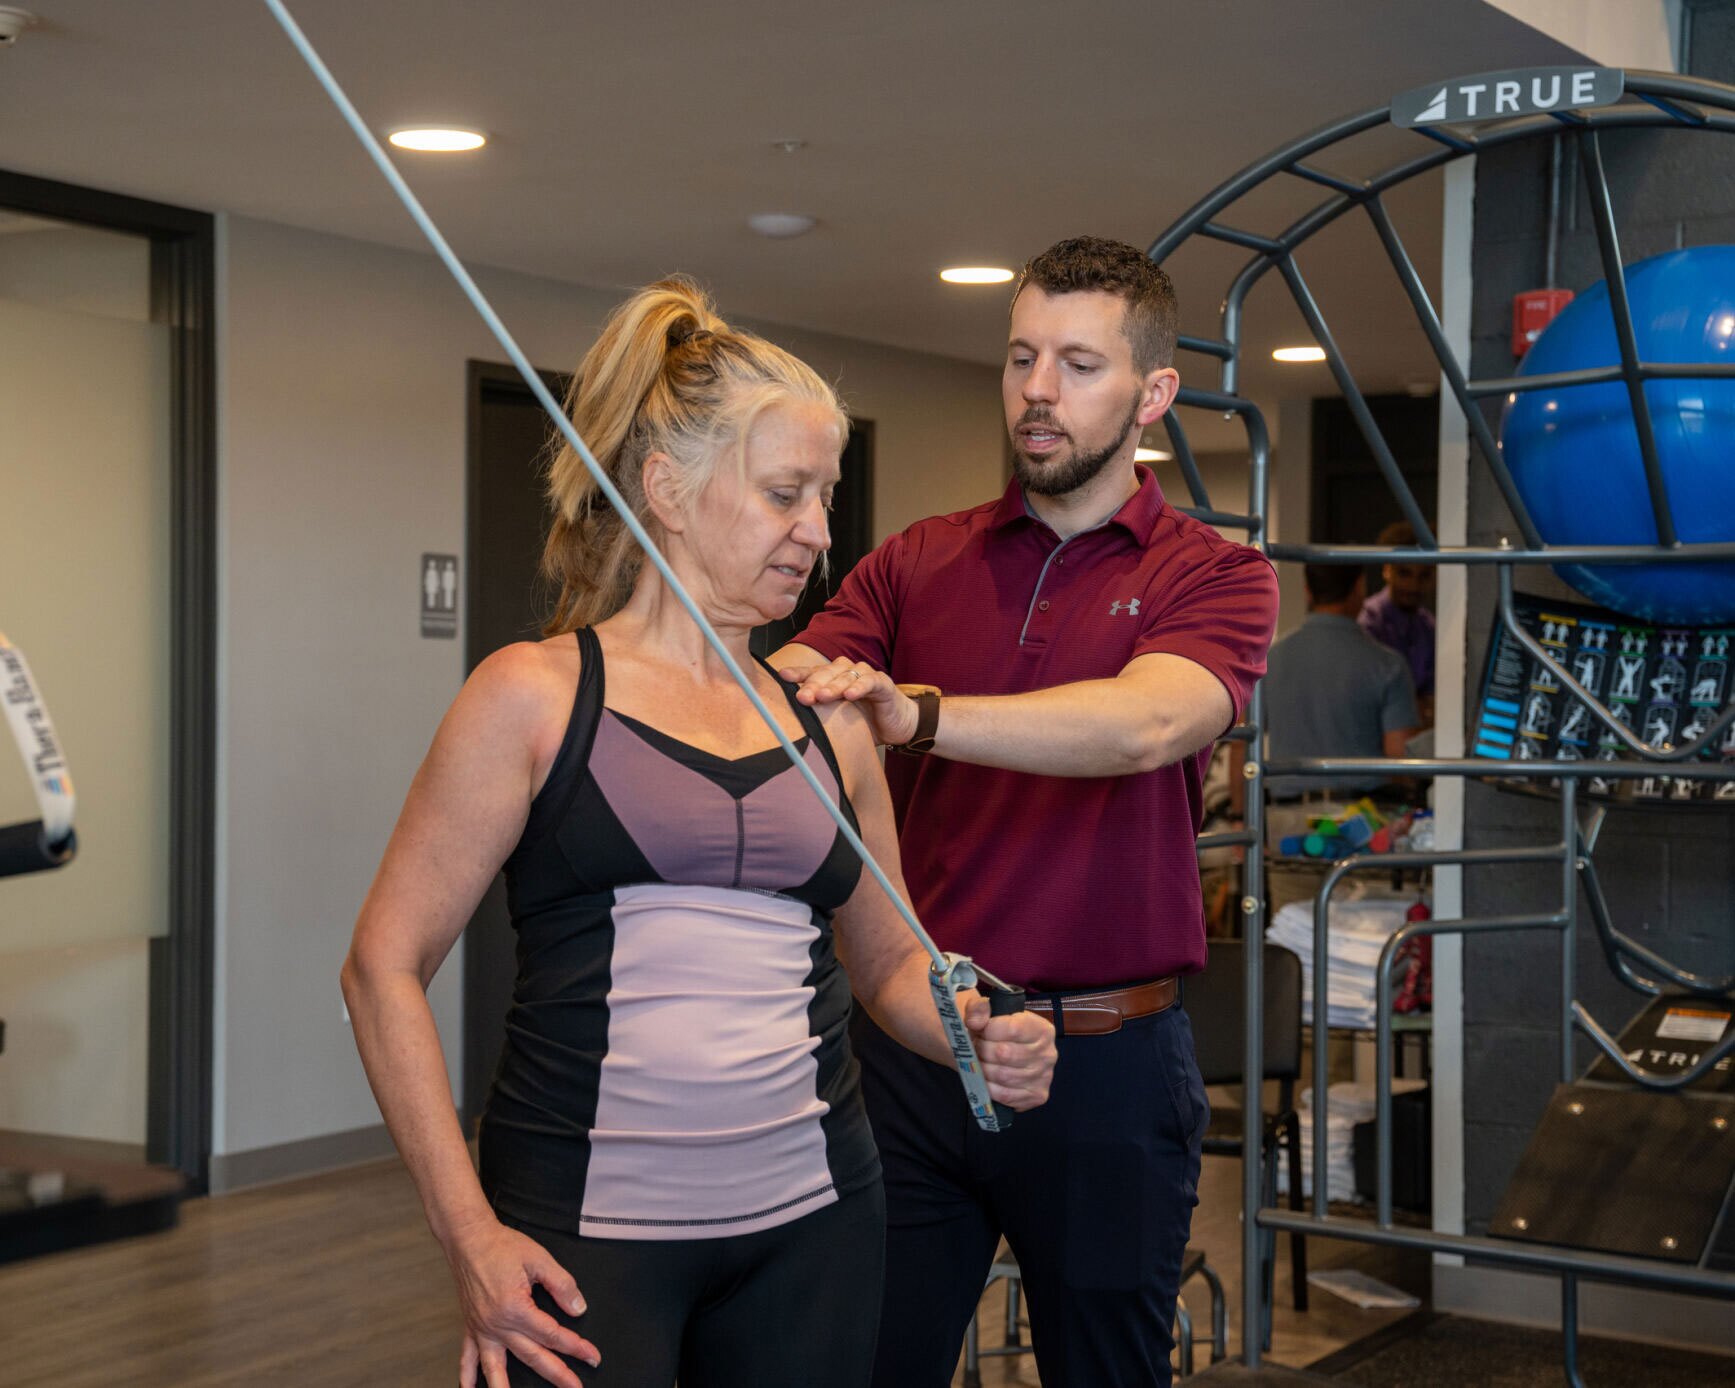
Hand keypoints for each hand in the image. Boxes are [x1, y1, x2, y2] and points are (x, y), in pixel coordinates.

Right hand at [448, 1217, 600, 1387]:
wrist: (469, 1239)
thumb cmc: (501, 1246)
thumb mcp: (539, 1259)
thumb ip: (562, 1285)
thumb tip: (578, 1309)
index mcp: (516, 1308)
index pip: (552, 1334)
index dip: (575, 1346)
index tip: (591, 1356)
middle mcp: (497, 1324)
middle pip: (532, 1356)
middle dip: (557, 1374)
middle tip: (575, 1387)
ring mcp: (482, 1328)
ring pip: (496, 1368)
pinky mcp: (471, 1326)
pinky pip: (467, 1357)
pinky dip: (467, 1375)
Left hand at [777, 657, 919, 747]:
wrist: (897, 725)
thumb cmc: (864, 722)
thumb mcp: (837, 722)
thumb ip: (818, 720)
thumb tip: (790, 731)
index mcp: (832, 679)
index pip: (812, 673)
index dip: (798, 674)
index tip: (782, 677)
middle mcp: (846, 672)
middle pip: (826, 673)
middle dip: (813, 684)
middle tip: (803, 697)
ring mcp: (865, 676)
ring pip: (846, 675)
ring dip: (833, 686)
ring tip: (823, 696)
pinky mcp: (882, 683)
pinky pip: (870, 682)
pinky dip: (860, 687)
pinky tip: (851, 695)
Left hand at [964, 995, 1056, 1110]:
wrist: (1008, 1053)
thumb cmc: (999, 1032)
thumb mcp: (990, 1012)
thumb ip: (979, 1008)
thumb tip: (975, 1021)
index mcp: (1042, 1029)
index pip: (1012, 1029)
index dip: (987, 1030)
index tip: (979, 1031)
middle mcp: (1048, 1053)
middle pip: (1004, 1054)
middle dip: (982, 1051)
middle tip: (976, 1048)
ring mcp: (1045, 1077)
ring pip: (1002, 1076)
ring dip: (983, 1069)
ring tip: (980, 1062)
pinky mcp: (1037, 1096)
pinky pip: (1005, 1095)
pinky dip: (989, 1088)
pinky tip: (986, 1079)